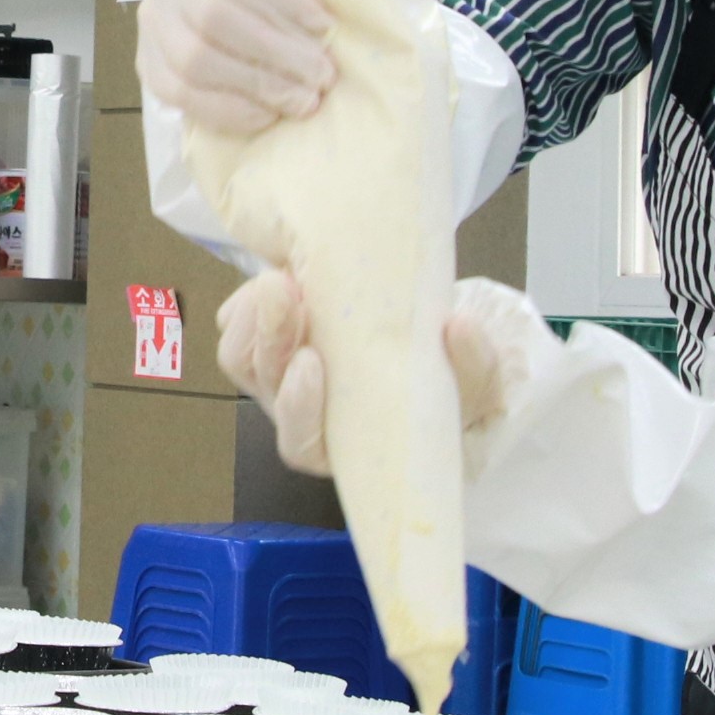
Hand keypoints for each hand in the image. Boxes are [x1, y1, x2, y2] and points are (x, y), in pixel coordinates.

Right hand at [140, 0, 334, 134]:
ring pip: (194, 59)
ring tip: (301, 100)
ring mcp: (154, 21)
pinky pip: (179, 94)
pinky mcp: (149, 63)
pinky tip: (266, 114)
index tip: (324, 24)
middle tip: (321, 74)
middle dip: (275, 51)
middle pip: (212, 17)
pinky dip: (227, 109)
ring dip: (255, 85)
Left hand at [218, 269, 562, 478]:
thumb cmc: (450, 388)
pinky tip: (279, 270)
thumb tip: (461, 326)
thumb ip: (472, 365)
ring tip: (282, 277)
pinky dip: (248, 299)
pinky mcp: (270, 337)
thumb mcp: (477, 386)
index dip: (300, 408)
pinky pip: (238, 322)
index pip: (302, 444)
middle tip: (286, 292)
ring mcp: (279, 375)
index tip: (312, 363)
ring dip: (256, 316)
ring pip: (241, 354)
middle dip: (273, 338)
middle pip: (265, 384)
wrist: (432, 352)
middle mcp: (301, 413)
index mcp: (342, 444)